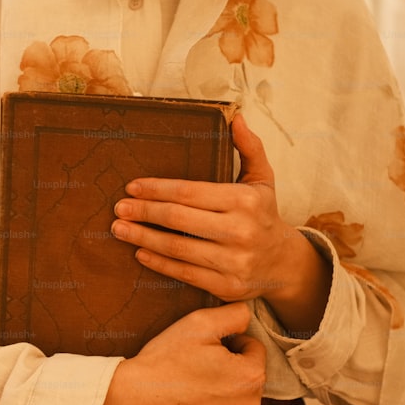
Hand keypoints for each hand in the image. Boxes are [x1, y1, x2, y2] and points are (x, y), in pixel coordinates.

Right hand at [95, 302, 265, 404]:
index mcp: (251, 375)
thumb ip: (235, 314)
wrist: (132, 400)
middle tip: (198, 369)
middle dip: (231, 371)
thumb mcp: (199, 323)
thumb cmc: (165, 361)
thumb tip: (249, 316)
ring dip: (226, 397)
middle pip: (249, 380)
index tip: (206, 350)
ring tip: (194, 390)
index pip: (254, 350)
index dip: (230, 344)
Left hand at [111, 115, 331, 334]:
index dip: (157, 189)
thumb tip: (235, 118)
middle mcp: (241, 231)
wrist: (284, 264)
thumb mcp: (263, 179)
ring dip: (143, 238)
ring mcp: (234, 261)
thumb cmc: (264, 215)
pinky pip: (184, 273)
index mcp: (246, 200)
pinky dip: (158, 263)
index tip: (133, 186)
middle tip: (119, 208)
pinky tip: (140, 253)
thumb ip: (249, 148)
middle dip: (144, 212)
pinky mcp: (226, 286)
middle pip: (179, 219)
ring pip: (177, 248)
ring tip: (120, 229)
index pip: (190, 192)